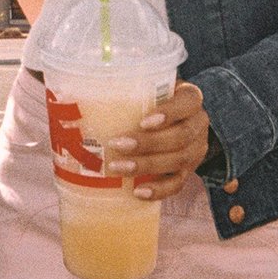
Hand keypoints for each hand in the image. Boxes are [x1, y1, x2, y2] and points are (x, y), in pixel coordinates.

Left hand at [105, 81, 209, 200]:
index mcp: (191, 98)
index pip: (186, 103)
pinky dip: (158, 190)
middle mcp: (199, 124)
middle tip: (117, 145)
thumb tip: (78, 92)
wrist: (180, 119)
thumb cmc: (156, 99)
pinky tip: (137, 191)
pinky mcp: (189, 171)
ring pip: (178, 161)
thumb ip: (129, 89)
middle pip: (180, 137)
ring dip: (146, 166)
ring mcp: (196, 150)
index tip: (143, 122)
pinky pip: (177, 184)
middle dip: (148, 143)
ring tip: (118, 167)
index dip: (168, 114)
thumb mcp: (150, 87)